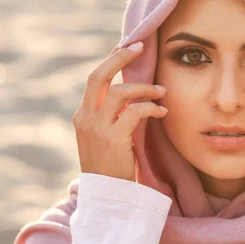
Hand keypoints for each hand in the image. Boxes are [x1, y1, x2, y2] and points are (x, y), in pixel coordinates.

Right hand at [72, 41, 167, 181]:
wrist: (106, 197)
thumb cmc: (110, 168)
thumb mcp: (104, 138)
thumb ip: (111, 116)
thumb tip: (131, 94)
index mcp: (82, 115)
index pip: (94, 79)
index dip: (111, 60)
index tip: (127, 47)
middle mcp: (85, 118)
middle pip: (98, 75)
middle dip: (120, 56)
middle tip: (140, 46)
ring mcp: (97, 128)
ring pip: (118, 91)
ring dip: (143, 87)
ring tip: (161, 91)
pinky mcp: (112, 139)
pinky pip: (133, 112)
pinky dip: (150, 108)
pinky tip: (162, 112)